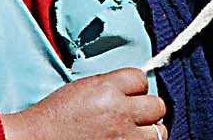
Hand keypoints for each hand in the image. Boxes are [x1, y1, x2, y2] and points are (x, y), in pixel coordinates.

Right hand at [0, 68, 166, 139]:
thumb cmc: (54, 117)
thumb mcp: (83, 89)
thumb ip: (111, 86)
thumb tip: (134, 90)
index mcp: (107, 89)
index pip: (141, 79)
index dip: (136, 88)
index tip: (130, 95)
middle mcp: (119, 112)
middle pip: (157, 106)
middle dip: (147, 111)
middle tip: (134, 116)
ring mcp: (121, 138)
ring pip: (158, 133)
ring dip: (147, 133)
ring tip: (131, 133)